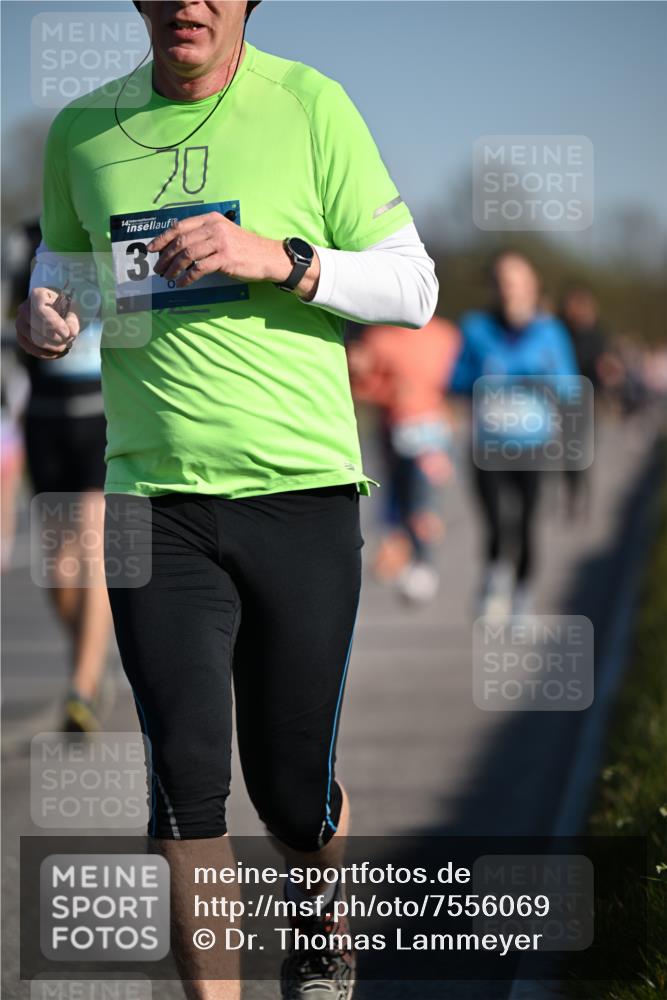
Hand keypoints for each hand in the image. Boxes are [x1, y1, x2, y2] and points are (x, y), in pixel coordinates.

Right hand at [16, 287, 79, 359]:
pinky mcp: (21, 337)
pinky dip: (46, 353)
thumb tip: (71, 333)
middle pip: (38, 327)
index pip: (41, 310)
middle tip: (69, 340)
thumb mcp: (72, 310)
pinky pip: (31, 349)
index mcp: (37, 296)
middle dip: (56, 338)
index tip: (67, 334)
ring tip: (65, 345)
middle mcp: (24, 309)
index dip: (54, 324)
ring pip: (35, 340)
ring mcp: (20, 323)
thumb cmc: (64, 309)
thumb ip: (72, 320)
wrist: (55, 313)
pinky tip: (57, 352)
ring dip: (52, 346)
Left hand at [147, 212, 319, 298]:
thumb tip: (178, 247)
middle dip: (165, 256)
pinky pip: (199, 268)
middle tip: (157, 268)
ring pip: (187, 255)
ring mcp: (220, 242)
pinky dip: (187, 277)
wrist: (268, 257)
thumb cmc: (245, 248)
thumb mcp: (224, 234)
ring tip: (167, 277)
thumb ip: (204, 235)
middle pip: (181, 241)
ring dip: (174, 268)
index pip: (180, 226)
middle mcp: (214, 227)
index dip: (162, 238)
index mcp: (211, 218)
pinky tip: (182, 283)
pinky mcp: (225, 258)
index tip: (151, 249)